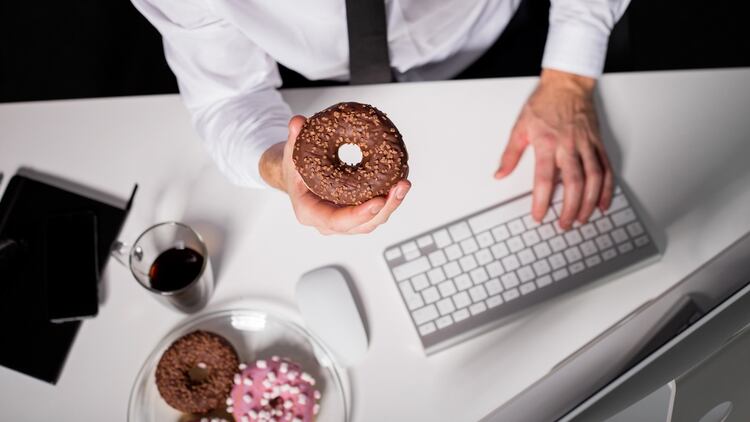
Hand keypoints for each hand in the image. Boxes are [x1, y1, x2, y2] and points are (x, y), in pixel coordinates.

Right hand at [259, 115, 410, 234]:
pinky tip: (401, 183)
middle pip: (362, 224)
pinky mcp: (356, 213)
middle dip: (384, 208)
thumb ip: (294, 139)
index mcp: (310, 212)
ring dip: (392, 204)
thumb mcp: (290, 153)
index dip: (359, 215)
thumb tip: (298, 122)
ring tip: (404, 184)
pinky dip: (390, 200)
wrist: (297, 178)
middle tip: (400, 188)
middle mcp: (328, 222)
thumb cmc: (294, 170)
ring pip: (373, 220)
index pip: (336, 221)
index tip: (377, 202)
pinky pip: (376, 212)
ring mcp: (344, 221)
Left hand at [496, 69, 613, 229]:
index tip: (539, 216)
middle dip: (570, 208)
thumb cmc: (544, 103)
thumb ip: (510, 154)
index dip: (542, 201)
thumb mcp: (520, 127)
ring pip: (594, 178)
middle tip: (565, 224)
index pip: (545, 178)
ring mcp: (587, 144)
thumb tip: (500, 174)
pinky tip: (602, 203)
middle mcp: (569, 145)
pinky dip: (607, 188)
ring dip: (590, 202)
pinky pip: (607, 168)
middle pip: (574, 183)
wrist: (567, 84)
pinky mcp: (598, 143)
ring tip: (583, 218)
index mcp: (547, 143)